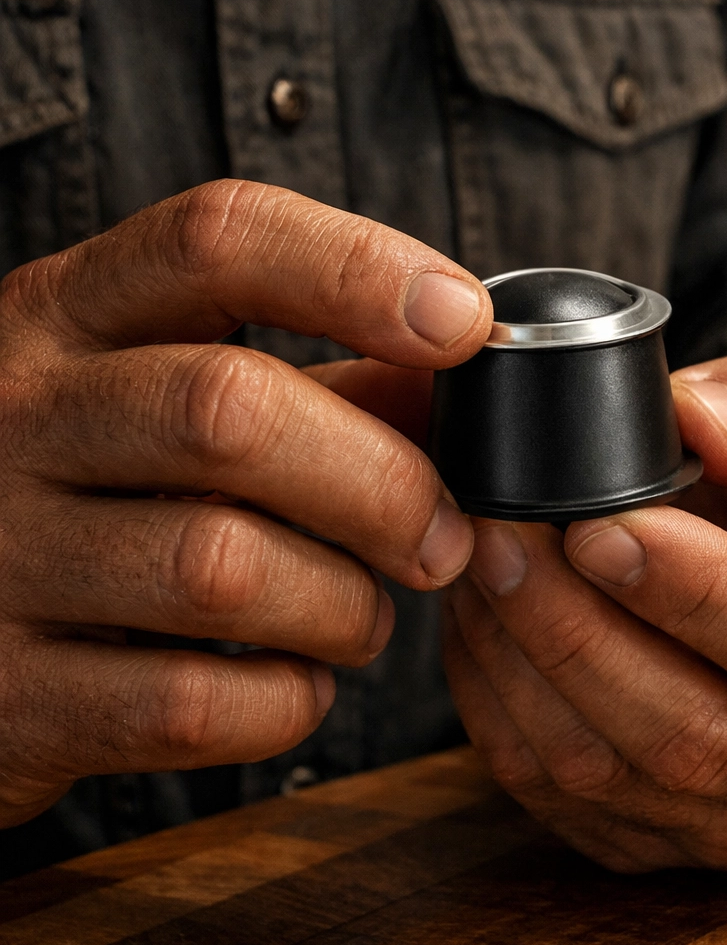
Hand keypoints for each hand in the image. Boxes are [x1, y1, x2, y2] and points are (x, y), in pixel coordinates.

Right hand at [0, 180, 490, 826]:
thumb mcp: (172, 396)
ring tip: (362, 616)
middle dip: (381, 484)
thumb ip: (317, 388)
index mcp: (70, 316)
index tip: (463, 322)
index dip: (357, 270)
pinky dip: (285, 701)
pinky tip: (295, 683)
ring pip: (222, 568)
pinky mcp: (9, 696)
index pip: (219, 241)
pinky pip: (192, 704)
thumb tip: (453, 386)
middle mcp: (18, 414)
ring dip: (342, 605)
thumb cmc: (90, 487)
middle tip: (443, 538)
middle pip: (233, 412)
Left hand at [444, 338, 726, 873]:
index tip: (597, 525)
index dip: (689, 589)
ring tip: (483, 563)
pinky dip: (503, 709)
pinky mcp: (678, 832)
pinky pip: (566, 796)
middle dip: (572, 629)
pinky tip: (488, 624)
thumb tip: (705, 429)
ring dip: (522, 665)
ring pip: (610, 773)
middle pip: (692, 733)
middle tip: (502, 535)